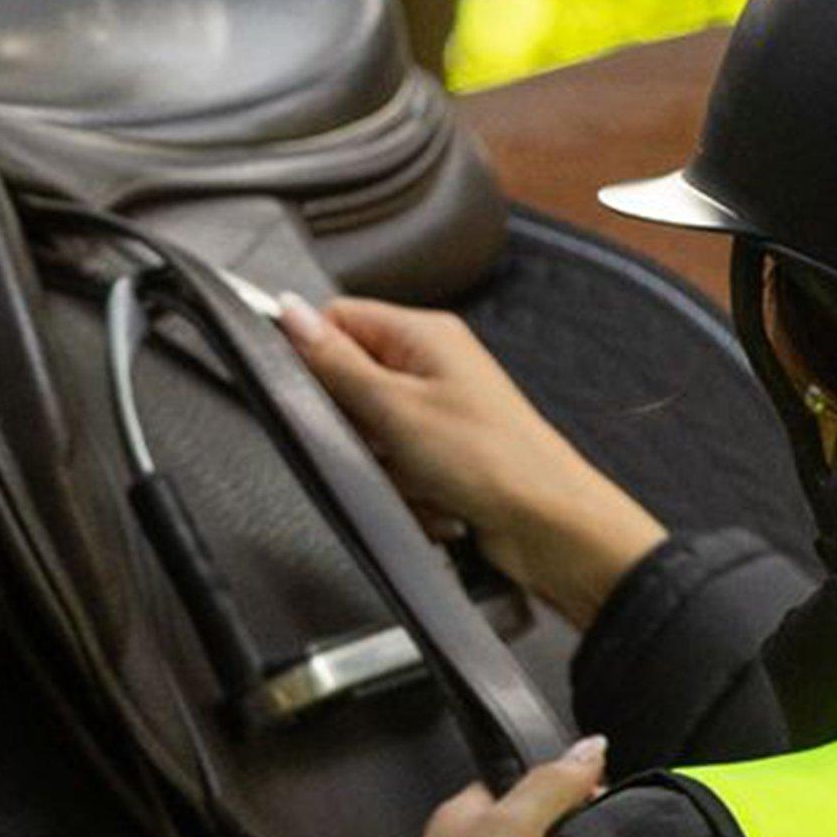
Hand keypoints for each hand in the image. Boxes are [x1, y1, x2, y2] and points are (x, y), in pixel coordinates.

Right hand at [281, 294, 668, 628]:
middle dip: (355, 430)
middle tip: (381, 445)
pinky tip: (437, 502)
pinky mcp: (444, 455)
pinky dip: (408, 491)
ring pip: (369, 437)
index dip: (313, 355)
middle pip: (349, 385)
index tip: (306, 393)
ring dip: (385, 469)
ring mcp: (439, 411)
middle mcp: (432, 365)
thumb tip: (288, 312)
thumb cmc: (489, 459)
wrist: (548, 523)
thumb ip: (335, 362)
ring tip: (421, 481)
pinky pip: (396, 470)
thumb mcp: (393, 408)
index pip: (338, 319)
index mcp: (423, 334)